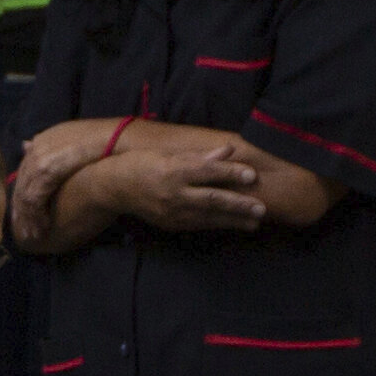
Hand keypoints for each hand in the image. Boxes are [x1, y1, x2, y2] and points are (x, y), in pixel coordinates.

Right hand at [99, 133, 266, 233]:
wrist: (113, 187)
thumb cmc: (143, 163)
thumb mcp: (169, 154)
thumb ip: (201, 155)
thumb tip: (229, 150)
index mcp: (173, 169)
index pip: (208, 171)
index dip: (231, 172)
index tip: (252, 175)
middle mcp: (173, 192)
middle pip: (212, 199)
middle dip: (238, 204)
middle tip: (261, 208)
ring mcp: (171, 211)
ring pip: (209, 216)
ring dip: (234, 220)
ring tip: (255, 221)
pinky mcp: (171, 224)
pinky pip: (199, 225)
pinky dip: (218, 224)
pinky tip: (234, 224)